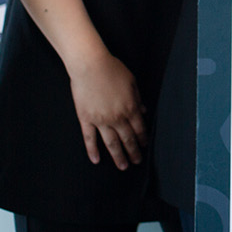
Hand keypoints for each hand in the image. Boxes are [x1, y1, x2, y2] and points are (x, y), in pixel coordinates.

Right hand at [68, 49, 145, 168]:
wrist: (90, 65)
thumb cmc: (111, 69)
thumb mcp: (132, 82)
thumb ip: (138, 98)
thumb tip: (143, 111)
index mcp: (130, 108)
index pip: (139, 128)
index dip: (143, 139)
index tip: (144, 146)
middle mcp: (117, 117)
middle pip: (127, 139)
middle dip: (133, 152)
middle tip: (136, 162)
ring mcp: (101, 120)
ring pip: (111, 143)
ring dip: (118, 156)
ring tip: (122, 166)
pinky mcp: (86, 119)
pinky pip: (89, 138)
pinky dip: (92, 150)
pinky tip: (96, 160)